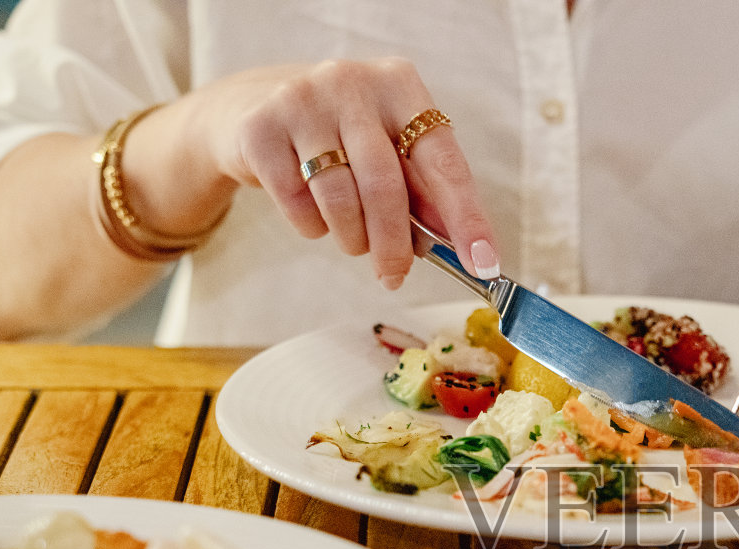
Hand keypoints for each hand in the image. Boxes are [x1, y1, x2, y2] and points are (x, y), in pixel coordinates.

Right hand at [190, 57, 499, 288]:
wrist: (254, 108)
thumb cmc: (341, 137)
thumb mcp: (389, 150)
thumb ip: (424, 190)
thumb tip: (462, 246)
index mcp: (399, 85)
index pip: (444, 161)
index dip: (466, 217)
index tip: (485, 263)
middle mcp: (352, 82)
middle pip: (386, 186)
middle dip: (395, 246)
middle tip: (395, 276)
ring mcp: (301, 100)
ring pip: (340, 199)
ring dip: (352, 239)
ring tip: (353, 240)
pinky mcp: (260, 129)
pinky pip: (296, 204)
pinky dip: (311, 226)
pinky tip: (314, 214)